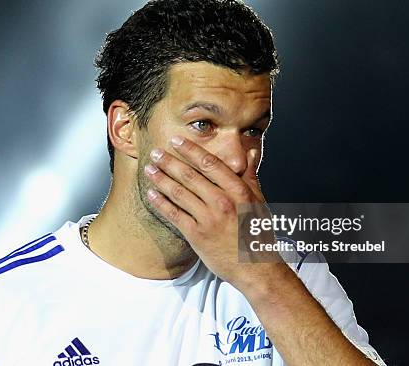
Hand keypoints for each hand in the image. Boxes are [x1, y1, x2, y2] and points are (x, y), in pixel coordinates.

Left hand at [143, 135, 285, 290]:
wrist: (256, 267)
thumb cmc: (258, 233)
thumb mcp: (259, 201)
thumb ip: (250, 175)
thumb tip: (251, 152)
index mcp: (238, 191)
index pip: (211, 164)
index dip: (191, 150)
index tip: (177, 141)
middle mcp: (223, 202)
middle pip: (190, 176)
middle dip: (170, 162)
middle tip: (155, 151)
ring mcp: (208, 219)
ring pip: (179, 193)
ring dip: (161, 179)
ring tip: (149, 169)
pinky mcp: (197, 235)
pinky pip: (174, 214)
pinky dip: (161, 203)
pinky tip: (151, 193)